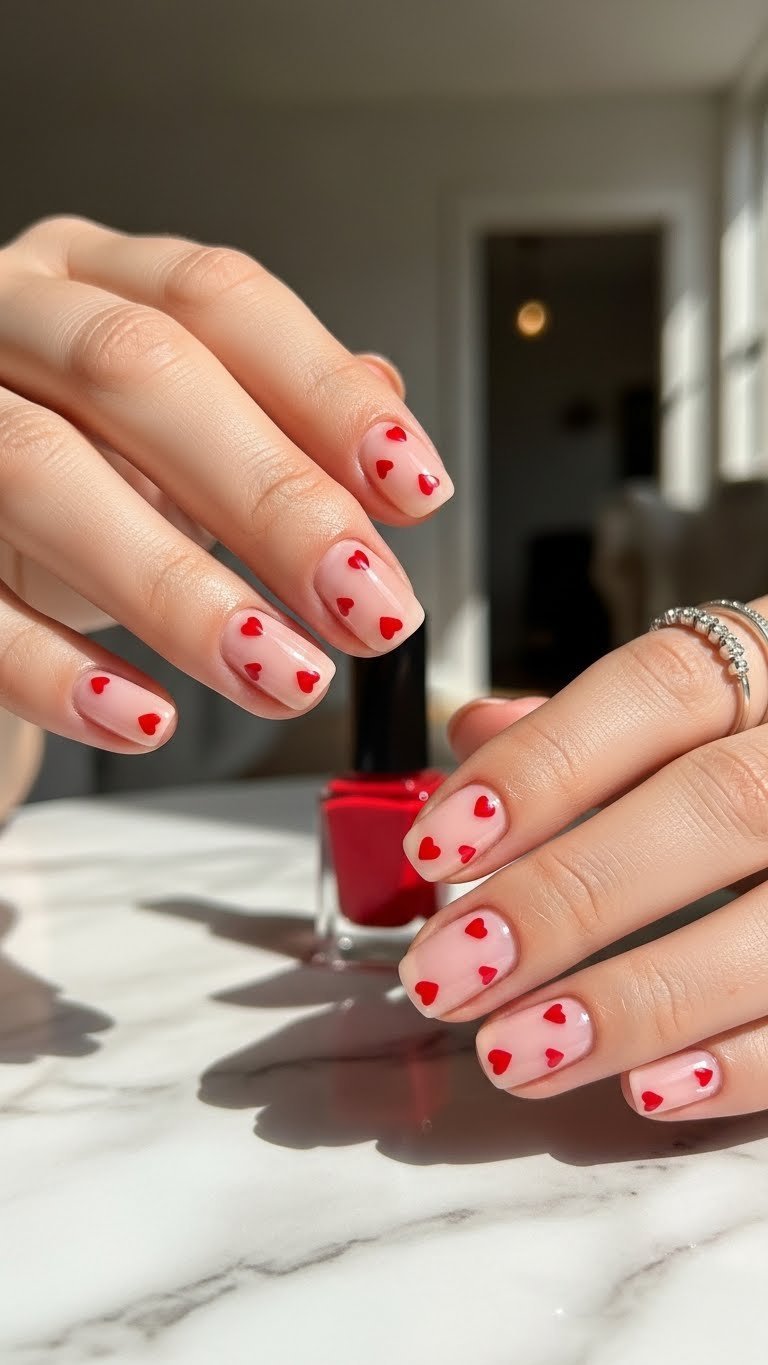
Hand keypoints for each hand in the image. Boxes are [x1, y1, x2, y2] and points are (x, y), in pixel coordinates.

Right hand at [0, 217, 450, 751]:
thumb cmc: (75, 478)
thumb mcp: (178, 442)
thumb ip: (275, 418)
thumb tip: (391, 414)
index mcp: (90, 276)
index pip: (218, 298)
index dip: (323, 393)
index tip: (414, 491)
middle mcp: (4, 317)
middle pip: (138, 371)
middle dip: (270, 495)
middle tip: (366, 605)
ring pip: (38, 469)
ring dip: (177, 588)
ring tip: (282, 674)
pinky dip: (53, 667)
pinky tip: (144, 717)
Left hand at [399, 605, 767, 1119]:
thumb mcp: (722, 701)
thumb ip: (603, 725)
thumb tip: (478, 733)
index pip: (658, 690)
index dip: (543, 766)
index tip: (440, 843)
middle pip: (711, 807)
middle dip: (568, 894)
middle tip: (451, 967)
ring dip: (635, 999)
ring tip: (516, 1049)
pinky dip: (744, 1064)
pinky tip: (646, 1088)